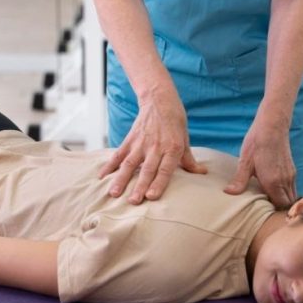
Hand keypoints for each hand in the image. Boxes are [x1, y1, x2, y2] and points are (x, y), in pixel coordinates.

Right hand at [98, 88, 205, 203]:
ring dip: (121, 179)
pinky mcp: (129, 139)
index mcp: (172, 148)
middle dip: (139, 186)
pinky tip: (101, 176)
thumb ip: (189, 159)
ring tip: (114, 193)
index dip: (158, 183)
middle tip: (133, 201)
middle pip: (147, 170)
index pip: (165, 169)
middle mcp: (156, 147)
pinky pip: (118, 154)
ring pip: (130, 164)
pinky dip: (109, 165)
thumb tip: (201, 173)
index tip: (151, 196)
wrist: (159, 100)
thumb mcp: (185, 139)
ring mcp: (140, 143)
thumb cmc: (175, 122)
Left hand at [226, 125, 296, 209]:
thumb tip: (228, 193)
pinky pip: (292, 187)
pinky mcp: (292, 169)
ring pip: (292, 195)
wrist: (272, 125)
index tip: (264, 213)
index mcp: (273, 182)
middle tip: (267, 210)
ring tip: (270, 201)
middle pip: (288, 204)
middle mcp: (285, 180)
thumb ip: (239, 181)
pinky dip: (286, 192)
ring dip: (284, 200)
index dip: (274, 211)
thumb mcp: (245, 162)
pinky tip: (274, 189)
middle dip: (280, 208)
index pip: (280, 206)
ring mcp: (291, 175)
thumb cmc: (257, 142)